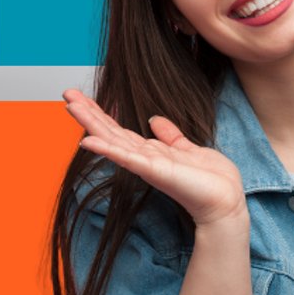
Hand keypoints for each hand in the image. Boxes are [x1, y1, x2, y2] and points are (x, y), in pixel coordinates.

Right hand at [63, 89, 246, 230]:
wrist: (226, 201)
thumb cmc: (211, 179)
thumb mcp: (188, 149)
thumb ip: (170, 135)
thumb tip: (154, 120)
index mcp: (149, 151)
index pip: (118, 129)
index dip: (99, 112)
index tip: (80, 97)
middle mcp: (142, 158)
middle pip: (108, 132)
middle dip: (87, 113)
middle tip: (67, 94)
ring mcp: (145, 164)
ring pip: (111, 140)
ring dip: (90, 124)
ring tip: (70, 107)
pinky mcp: (153, 171)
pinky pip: (126, 158)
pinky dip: (106, 149)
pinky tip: (87, 141)